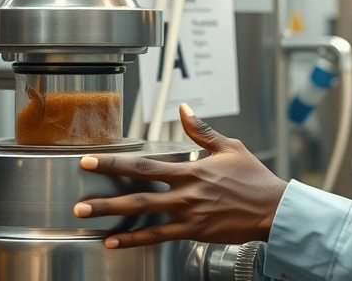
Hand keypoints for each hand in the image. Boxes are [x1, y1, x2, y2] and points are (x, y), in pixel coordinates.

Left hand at [74, 103, 288, 248]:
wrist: (273, 209)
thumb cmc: (254, 178)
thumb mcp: (229, 148)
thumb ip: (201, 131)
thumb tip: (184, 110)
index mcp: (191, 169)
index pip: (145, 165)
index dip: (115, 163)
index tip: (91, 160)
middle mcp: (186, 192)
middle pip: (137, 193)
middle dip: (104, 196)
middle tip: (78, 199)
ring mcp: (188, 215)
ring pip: (143, 217)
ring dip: (112, 218)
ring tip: (87, 218)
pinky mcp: (194, 232)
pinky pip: (158, 237)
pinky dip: (134, 240)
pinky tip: (114, 242)